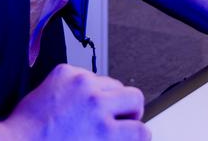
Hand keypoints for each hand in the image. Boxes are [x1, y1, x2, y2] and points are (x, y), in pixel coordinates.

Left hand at [6, 64, 147, 139]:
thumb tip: (126, 138)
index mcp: (104, 132)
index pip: (142, 131)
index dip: (139, 136)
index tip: (134, 136)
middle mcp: (96, 104)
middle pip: (135, 97)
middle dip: (129, 111)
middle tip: (117, 121)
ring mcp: (80, 84)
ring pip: (113, 83)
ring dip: (107, 97)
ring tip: (89, 112)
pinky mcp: (65, 72)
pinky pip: (88, 74)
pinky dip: (84, 87)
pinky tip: (71, 102)